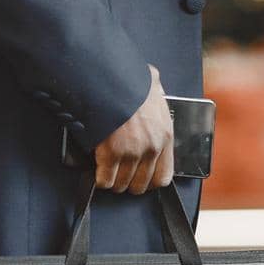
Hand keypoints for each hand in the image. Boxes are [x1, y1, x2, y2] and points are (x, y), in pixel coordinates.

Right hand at [94, 65, 173, 194]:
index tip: (141, 177)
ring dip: (114, 181)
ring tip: (109, 171)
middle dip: (129, 182)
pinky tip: (99, 170)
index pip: (163, 176)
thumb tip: (156, 91)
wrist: (112, 79)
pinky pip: (105, 180)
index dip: (150, 180)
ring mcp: (131, 153)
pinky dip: (100, 178)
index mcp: (165, 135)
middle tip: (121, 173)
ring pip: (122, 185)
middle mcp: (151, 148)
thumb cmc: (132, 82)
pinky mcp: (111, 154)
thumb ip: (158, 98)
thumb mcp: (155, 89)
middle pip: (140, 184)